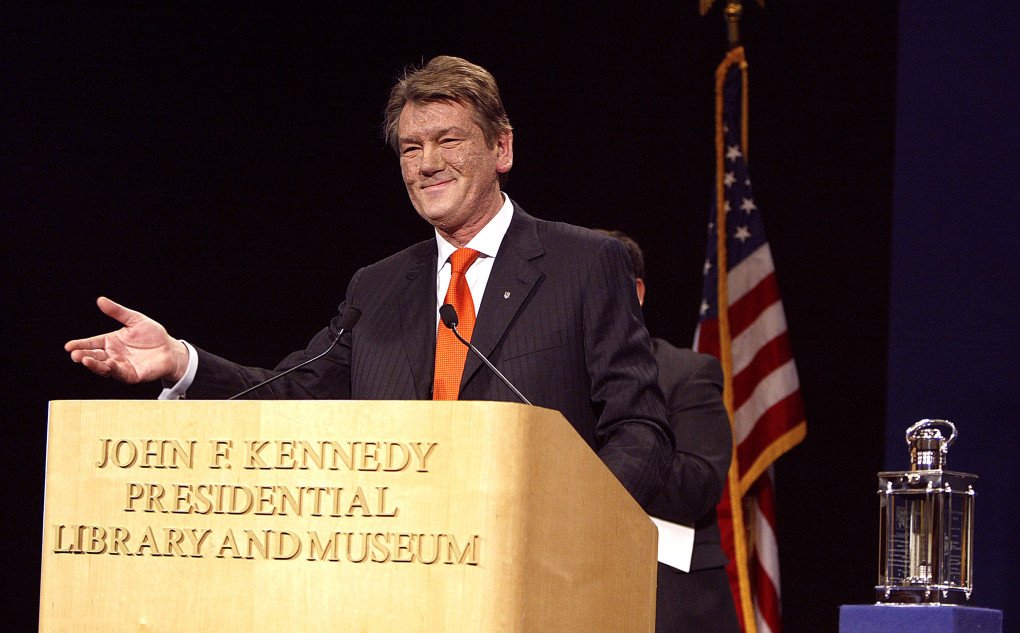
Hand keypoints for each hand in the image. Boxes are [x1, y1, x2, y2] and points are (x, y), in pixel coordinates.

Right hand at [65, 297, 188, 383]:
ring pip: (103, 366)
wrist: (170, 349)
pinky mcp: (130, 375)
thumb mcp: (135, 320)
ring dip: (93, 364)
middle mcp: (113, 355)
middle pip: (94, 356)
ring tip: (84, 360)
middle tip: (74, 354)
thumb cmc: (153, 335)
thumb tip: (100, 300)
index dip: (80, 344)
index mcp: (111, 341)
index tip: (68, 346)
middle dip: (83, 355)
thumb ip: (118, 312)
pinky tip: (107, 365)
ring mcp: (121, 366)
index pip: (92, 343)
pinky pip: (119, 373)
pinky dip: (112, 369)